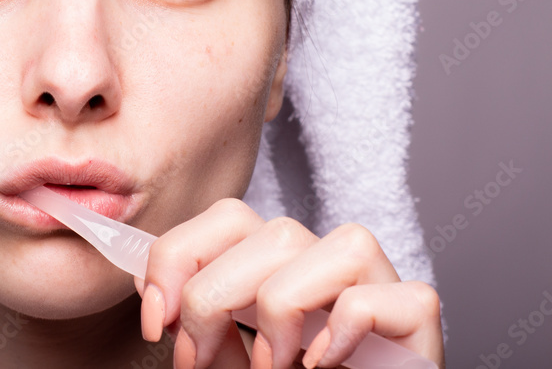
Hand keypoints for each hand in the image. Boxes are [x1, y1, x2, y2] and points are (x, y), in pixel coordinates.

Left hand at [134, 198, 444, 367]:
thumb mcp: (228, 359)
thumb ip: (198, 321)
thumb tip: (152, 285)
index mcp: (282, 266)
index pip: (229, 217)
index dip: (180, 256)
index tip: (156, 322)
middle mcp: (330, 265)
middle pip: (272, 229)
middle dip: (214, 295)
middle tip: (197, 358)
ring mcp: (381, 285)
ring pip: (332, 245)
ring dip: (280, 310)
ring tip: (270, 367)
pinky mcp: (418, 319)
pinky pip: (376, 296)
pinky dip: (339, 331)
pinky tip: (319, 367)